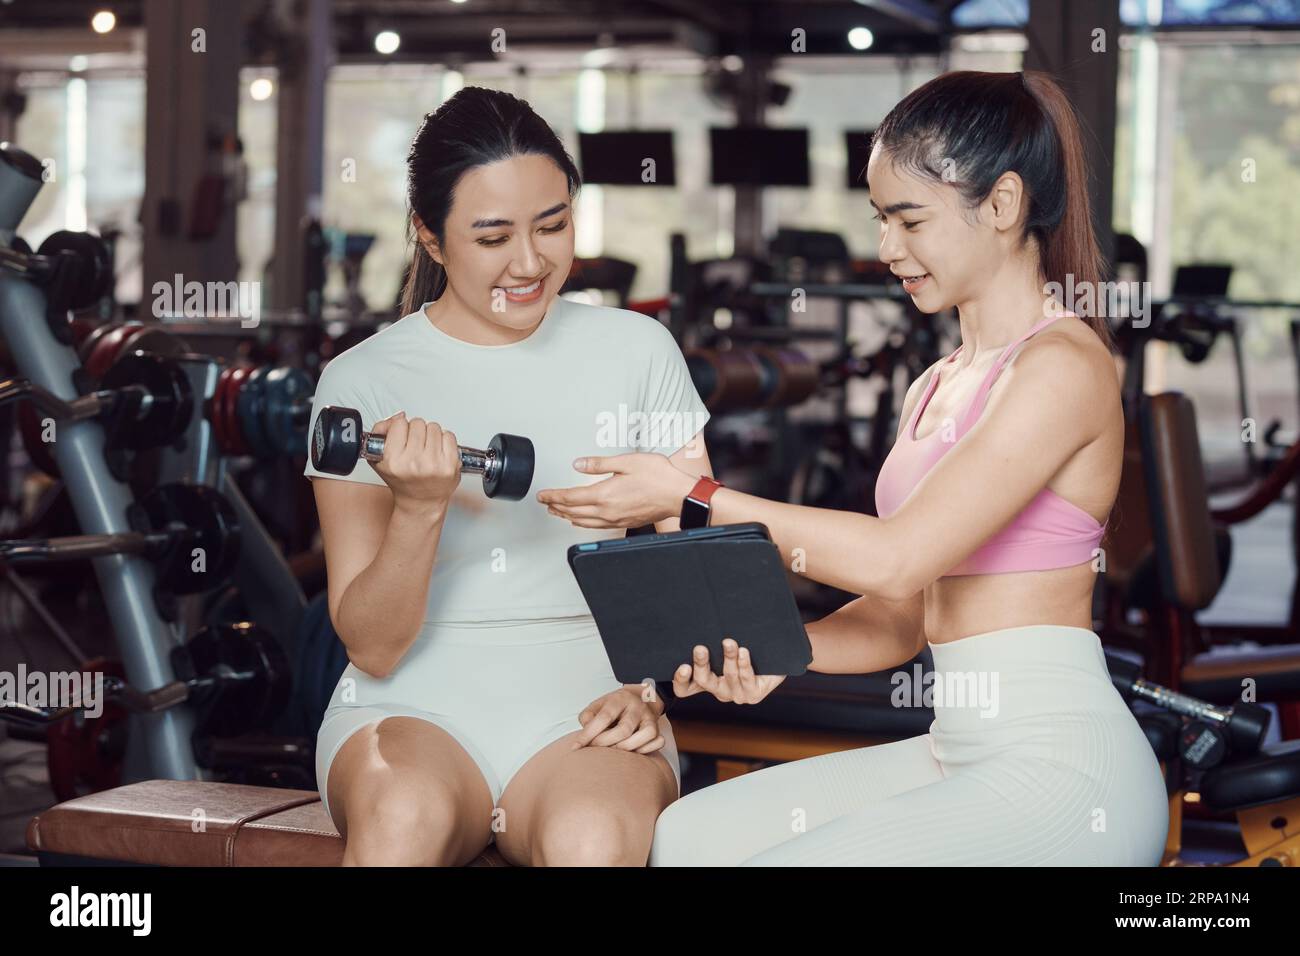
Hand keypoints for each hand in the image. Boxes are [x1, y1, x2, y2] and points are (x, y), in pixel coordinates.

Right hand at [370, 412, 461, 513]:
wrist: (421, 501)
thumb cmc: (403, 480)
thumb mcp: (379, 458)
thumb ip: (380, 432)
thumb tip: (398, 416)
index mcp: (393, 461)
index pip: (399, 423)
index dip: (400, 428)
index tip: (401, 437)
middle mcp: (414, 463)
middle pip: (417, 423)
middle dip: (416, 431)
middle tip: (415, 445)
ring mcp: (434, 464)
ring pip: (434, 427)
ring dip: (431, 435)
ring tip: (427, 449)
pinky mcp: (451, 465)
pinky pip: (449, 435)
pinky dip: (445, 440)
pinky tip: (438, 451)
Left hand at [537, 453, 696, 528]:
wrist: (678, 495)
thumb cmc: (658, 476)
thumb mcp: (626, 461)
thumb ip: (599, 464)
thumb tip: (578, 464)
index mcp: (604, 494)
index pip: (570, 497)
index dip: (553, 496)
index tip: (542, 495)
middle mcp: (607, 510)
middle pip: (573, 512)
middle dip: (556, 507)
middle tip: (545, 503)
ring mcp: (615, 519)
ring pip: (582, 522)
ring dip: (567, 516)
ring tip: (557, 512)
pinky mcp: (623, 522)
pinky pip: (596, 526)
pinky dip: (582, 523)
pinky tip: (580, 521)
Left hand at [571, 686, 665, 753]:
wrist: (640, 697)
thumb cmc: (615, 706)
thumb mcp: (598, 705)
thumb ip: (588, 716)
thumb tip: (585, 732)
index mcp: (620, 698)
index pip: (604, 717)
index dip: (589, 733)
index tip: (576, 746)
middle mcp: (637, 707)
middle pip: (624, 729)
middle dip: (606, 743)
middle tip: (595, 748)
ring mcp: (650, 718)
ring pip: (646, 735)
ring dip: (627, 748)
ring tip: (614, 750)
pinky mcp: (659, 729)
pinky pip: (658, 742)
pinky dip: (645, 750)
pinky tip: (633, 750)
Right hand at [672, 638, 785, 704]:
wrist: (777, 656)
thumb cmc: (746, 646)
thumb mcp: (724, 644)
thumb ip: (712, 637)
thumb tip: (700, 615)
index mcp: (707, 680)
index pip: (684, 688)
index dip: (680, 680)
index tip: (683, 665)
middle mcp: (719, 690)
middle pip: (703, 681)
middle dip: (701, 664)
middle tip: (700, 648)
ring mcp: (736, 694)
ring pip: (728, 676)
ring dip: (728, 658)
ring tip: (729, 642)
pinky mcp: (754, 695)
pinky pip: (746, 679)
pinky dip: (744, 664)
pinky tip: (744, 652)